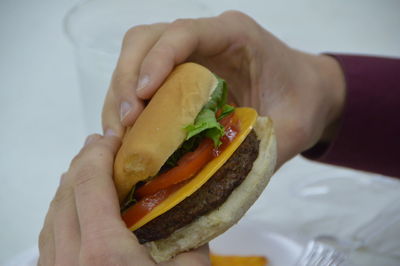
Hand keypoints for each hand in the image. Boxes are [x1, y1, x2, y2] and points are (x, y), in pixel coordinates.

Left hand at [38, 133, 209, 265]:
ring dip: (71, 184)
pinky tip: (77, 207)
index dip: (99, 152)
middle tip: (104, 145)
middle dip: (84, 161)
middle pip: (65, 192)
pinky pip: (48, 237)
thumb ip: (190, 231)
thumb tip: (189, 198)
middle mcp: (69, 261)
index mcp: (104, 254)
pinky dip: (62, 211)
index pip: (89, 183)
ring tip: (90, 168)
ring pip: (51, 214)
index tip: (112, 136)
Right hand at [102, 10, 344, 167]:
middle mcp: (206, 37)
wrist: (307, 92)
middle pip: (146, 40)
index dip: (157, 60)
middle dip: (126, 79)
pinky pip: (144, 78)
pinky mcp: (180, 72)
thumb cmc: (303, 102)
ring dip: (120, 94)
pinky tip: (130, 135)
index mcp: (234, 35)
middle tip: (126, 125)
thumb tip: (214, 185)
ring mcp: (190, 52)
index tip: (142, 97)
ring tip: (120, 136)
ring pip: (137, 57)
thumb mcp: (292, 128)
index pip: (184, 33)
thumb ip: (260, 151)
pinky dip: (129, 104)